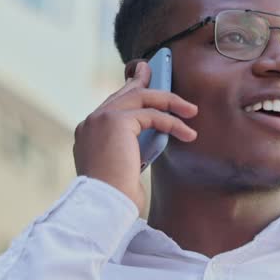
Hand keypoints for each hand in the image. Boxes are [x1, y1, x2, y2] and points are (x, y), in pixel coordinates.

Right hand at [72, 60, 197, 209]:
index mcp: (88, 132)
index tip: (144, 85)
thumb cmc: (116, 196)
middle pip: (124, 94)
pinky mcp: (116, 121)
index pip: (112, 105)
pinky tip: (188, 133)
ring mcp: (101, 119)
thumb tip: (154, 135)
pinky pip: (152, 115)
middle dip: (145, 81)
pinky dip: (173, 123)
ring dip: (169, 101)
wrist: (105, 204)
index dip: (130, 94)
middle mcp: (91, 122)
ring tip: (191, 110)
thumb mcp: (124, 166)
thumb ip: (130, 147)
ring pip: (140, 97)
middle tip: (164, 75)